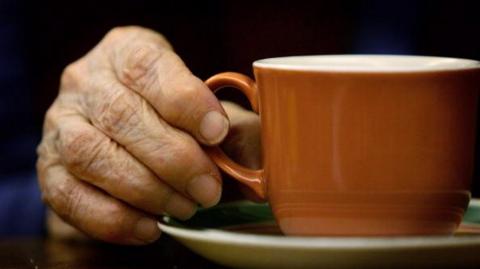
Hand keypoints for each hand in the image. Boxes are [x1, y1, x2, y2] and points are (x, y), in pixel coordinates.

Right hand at [37, 26, 259, 244]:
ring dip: (145, 190)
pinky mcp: (49, 167)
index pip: (148, 67)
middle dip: (173, 159)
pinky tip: (149, 227)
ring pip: (91, 156)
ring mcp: (61, 124)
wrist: (117, 125)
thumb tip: (250, 161)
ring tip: (184, 208)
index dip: (185, 101)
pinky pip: (69, 196)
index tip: (216, 133)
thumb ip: (219, 123)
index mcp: (125, 52)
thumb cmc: (167, 111)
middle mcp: (85, 82)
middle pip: (121, 116)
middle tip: (208, 189)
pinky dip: (112, 218)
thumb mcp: (196, 100)